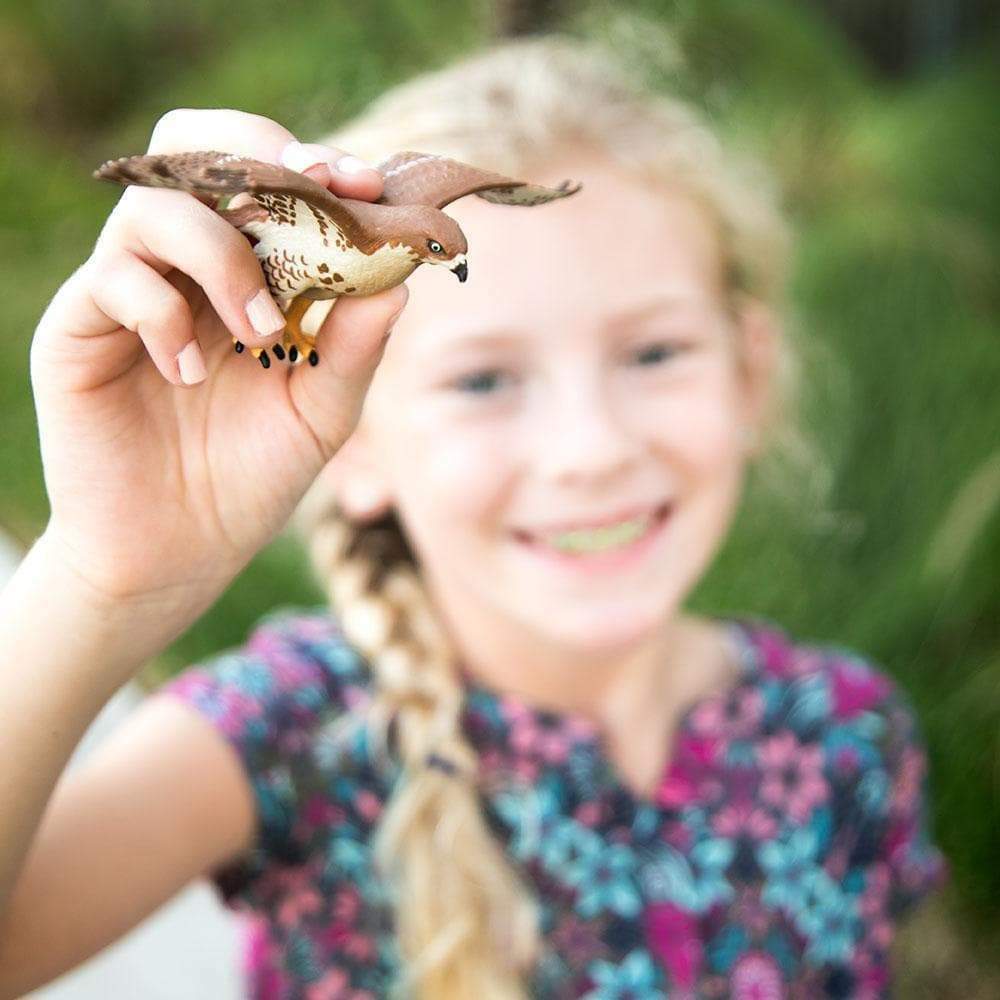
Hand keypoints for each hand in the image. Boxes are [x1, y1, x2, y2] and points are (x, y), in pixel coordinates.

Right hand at [30, 109, 406, 616]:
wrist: (177, 552)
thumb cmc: (251, 477)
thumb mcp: (321, 414)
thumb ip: (356, 349)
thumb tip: (401, 280)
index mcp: (251, 274)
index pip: (271, 181)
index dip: (317, 168)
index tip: (366, 185)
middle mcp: (188, 268)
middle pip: (197, 151)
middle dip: (256, 157)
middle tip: (308, 190)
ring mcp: (131, 290)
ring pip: (156, 206)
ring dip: (222, 255)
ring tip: (259, 333)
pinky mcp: (79, 327)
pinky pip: (113, 278)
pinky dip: (162, 313)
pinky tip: (189, 375)